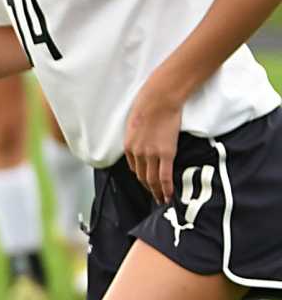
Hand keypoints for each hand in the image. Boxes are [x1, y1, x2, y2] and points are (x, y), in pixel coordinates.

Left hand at [124, 81, 184, 205]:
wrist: (159, 99)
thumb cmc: (149, 105)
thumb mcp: (136, 122)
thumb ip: (139, 135)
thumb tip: (146, 138)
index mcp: (129, 146)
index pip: (135, 168)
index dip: (141, 177)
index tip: (147, 183)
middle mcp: (137, 153)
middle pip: (142, 177)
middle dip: (148, 189)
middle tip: (155, 197)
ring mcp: (151, 155)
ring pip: (152, 180)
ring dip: (157, 192)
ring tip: (162, 200)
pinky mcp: (165, 153)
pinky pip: (165, 176)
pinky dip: (166, 188)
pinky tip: (169, 195)